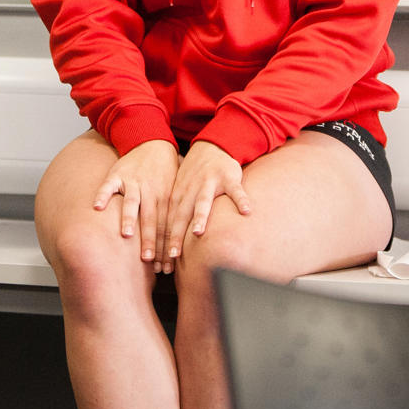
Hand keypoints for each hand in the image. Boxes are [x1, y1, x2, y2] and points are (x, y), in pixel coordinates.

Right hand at [92, 139, 179, 269]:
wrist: (152, 140)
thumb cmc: (164, 171)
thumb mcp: (174, 191)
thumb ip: (174, 215)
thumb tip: (180, 246)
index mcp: (165, 197)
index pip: (166, 227)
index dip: (164, 247)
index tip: (163, 267)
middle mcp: (150, 190)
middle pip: (151, 219)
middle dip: (149, 240)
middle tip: (147, 259)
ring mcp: (133, 182)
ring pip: (132, 202)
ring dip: (129, 218)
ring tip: (126, 234)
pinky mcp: (117, 174)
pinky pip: (109, 185)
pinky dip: (103, 195)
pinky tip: (98, 207)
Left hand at [163, 141, 250, 270]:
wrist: (212, 146)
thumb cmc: (194, 176)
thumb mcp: (180, 191)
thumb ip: (175, 213)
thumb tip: (164, 244)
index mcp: (178, 195)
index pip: (168, 222)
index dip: (164, 241)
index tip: (161, 262)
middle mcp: (191, 190)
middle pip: (182, 215)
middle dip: (176, 235)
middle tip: (172, 255)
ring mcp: (210, 183)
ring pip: (204, 201)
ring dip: (201, 216)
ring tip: (199, 232)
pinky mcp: (228, 177)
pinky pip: (236, 190)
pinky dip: (241, 200)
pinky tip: (247, 211)